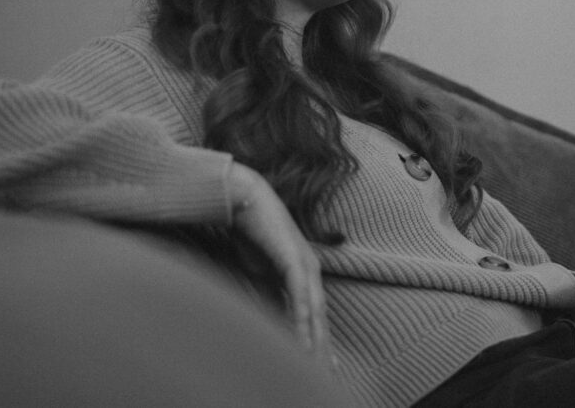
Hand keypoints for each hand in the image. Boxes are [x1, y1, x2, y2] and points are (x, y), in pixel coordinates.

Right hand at [226, 162, 329, 354]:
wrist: (245, 200)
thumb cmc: (251, 233)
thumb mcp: (261, 273)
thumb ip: (269, 294)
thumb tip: (271, 317)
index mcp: (305, 273)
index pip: (316, 314)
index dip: (321, 341)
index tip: (326, 367)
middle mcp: (311, 270)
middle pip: (320, 317)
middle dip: (324, 348)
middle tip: (329, 375)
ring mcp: (306, 265)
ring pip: (314, 312)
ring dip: (316, 341)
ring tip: (318, 367)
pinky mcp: (294, 260)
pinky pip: (300, 297)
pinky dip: (302, 321)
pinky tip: (303, 340)